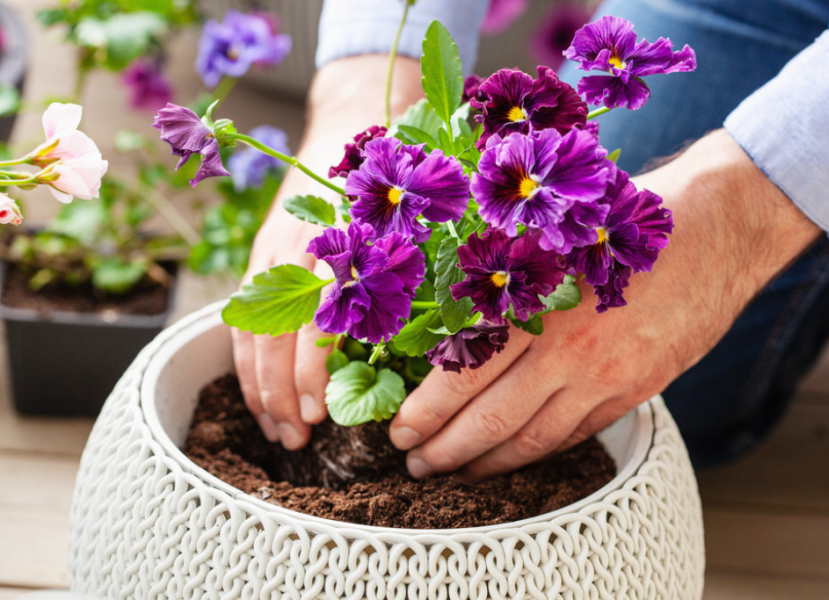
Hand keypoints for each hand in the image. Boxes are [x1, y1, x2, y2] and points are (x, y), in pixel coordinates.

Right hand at [231, 55, 423, 449]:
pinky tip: (260, 398)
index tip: (321, 413)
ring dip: (261, 389)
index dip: (311, 373)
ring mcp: (273, 252)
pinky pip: (242, 320)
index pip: (312, 322)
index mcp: (339, 243)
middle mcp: (298, 249)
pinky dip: (246, 364)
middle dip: (283, 393)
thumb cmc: (396, 171)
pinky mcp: (262, 255)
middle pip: (276, 336)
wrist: (350, 112)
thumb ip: (421, 267)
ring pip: (252, 334)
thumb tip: (449, 339)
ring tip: (281, 434)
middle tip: (302, 438)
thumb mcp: (414, 212)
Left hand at [389, 130, 821, 478]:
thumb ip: (502, 274)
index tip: (399, 432)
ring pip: (534, 439)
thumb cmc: (627, 216)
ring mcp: (607, 377)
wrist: (721, 227)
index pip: (465, 376)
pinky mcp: (638, 389)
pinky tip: (514, 458)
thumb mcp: (555, 231)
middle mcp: (571, 351)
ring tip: (455, 473)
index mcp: (539, 306)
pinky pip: (577, 435)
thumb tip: (443, 315)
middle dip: (445, 451)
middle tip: (414, 466)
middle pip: (492, 420)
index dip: (425, 413)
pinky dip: (538, 453)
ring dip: (488, 463)